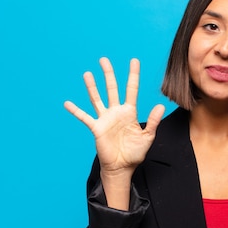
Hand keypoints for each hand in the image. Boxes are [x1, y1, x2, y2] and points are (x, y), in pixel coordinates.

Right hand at [64, 57, 164, 180]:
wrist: (122, 167)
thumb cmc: (135, 152)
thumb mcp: (147, 136)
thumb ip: (153, 121)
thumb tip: (161, 105)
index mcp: (130, 112)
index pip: (132, 89)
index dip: (133, 75)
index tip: (134, 60)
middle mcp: (116, 112)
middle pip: (112, 89)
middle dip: (108, 74)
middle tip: (104, 60)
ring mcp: (105, 119)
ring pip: (97, 99)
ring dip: (92, 87)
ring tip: (87, 74)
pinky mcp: (96, 128)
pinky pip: (84, 117)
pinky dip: (76, 111)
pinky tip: (67, 104)